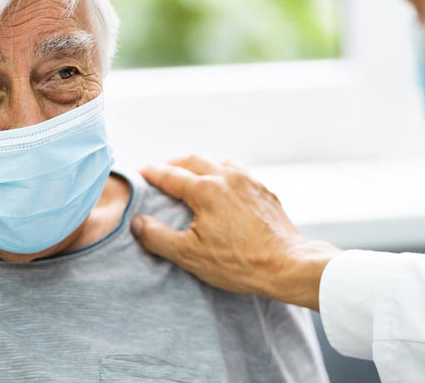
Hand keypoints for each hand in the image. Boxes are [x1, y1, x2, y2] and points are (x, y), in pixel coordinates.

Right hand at [131, 155, 340, 309]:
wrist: (287, 265)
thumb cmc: (239, 263)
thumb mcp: (190, 255)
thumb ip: (158, 237)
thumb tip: (137, 222)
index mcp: (206, 189)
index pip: (170, 174)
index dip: (151, 173)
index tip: (139, 173)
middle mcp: (227, 176)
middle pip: (193, 159)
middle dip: (173, 163)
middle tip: (160, 171)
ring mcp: (249, 181)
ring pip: (218, 160)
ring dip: (199, 163)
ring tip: (189, 174)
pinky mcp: (264, 190)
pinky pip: (238, 171)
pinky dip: (222, 171)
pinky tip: (222, 185)